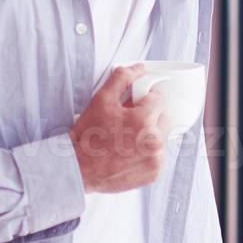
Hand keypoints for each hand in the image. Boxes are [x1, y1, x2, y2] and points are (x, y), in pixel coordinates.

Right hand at [70, 64, 172, 193]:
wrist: (79, 168)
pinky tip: (129, 152)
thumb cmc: (88, 136)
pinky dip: (148, 152)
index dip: (145, 99)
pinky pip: (158, 155)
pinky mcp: (153, 173)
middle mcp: (153, 142)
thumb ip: (122, 79)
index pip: (159, 98)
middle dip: (149, 116)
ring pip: (162, 136)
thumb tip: (139, 68)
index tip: (134, 105)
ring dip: (149, 134)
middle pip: (163, 117)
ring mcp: (155, 160)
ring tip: (127, 138)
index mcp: (143, 120)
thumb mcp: (102, 100)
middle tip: (128, 122)